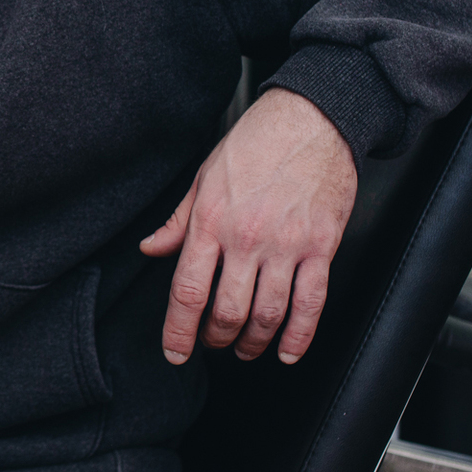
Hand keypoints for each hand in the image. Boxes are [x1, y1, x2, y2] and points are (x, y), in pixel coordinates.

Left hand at [140, 88, 356, 365]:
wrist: (312, 119)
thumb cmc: (256, 144)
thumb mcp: (204, 177)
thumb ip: (178, 221)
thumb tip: (150, 248)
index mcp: (211, 222)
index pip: (188, 291)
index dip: (178, 330)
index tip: (175, 352)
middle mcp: (247, 238)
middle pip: (227, 311)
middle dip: (216, 338)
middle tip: (213, 344)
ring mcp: (287, 245)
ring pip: (267, 314)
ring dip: (253, 341)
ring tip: (245, 348)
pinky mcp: (322, 247)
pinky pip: (311, 303)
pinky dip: (299, 335)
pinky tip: (288, 350)